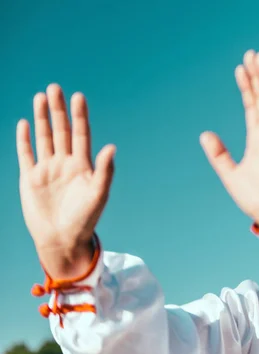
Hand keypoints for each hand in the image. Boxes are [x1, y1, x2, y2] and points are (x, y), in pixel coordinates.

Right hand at [17, 84, 115, 279]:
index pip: (81, 134)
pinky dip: (25, 139)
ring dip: (42, 118)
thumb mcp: (98, 194)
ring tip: (41, 97)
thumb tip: (112, 147)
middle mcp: (65, 163)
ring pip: (44, 138)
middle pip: (61, 130)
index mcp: (83, 165)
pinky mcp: (30, 178)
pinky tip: (25, 123)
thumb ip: (105, 171)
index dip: (79, 116)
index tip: (78, 96)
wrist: (62, 239)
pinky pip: (26, 154)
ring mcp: (47, 169)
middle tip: (54, 87)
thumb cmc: (85, 219)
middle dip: (58, 109)